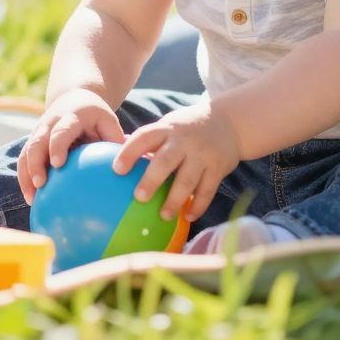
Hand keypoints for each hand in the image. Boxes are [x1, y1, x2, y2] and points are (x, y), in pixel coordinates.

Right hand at [18, 87, 125, 203]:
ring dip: (26, 174)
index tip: (57, 163)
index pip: (61, 130)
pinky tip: (31, 198)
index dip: (57, 145)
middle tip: (41, 183)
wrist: (73, 98)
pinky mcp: (32, 141)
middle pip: (37, 141)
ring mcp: (38, 131)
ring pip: (26, 152)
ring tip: (32, 198)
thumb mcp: (108, 120)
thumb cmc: (96, 116)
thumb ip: (115, 139)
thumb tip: (131, 164)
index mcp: (70, 116)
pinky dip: (25, 177)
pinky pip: (23, 159)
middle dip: (35, 162)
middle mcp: (50, 122)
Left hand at [112, 101, 240, 221]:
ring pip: (188, 179)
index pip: (145, 137)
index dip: (130, 152)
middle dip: (152, 180)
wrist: (229, 122)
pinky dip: (198, 205)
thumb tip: (111, 153)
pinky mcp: (218, 167)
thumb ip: (148, 140)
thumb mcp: (168, 125)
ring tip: (164, 215)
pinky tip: (189, 217)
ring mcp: (203, 154)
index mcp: (167, 129)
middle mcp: (184, 140)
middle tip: (139, 198)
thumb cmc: (187, 128)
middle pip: (166, 161)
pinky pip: (208, 190)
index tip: (117, 169)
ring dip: (175, 199)